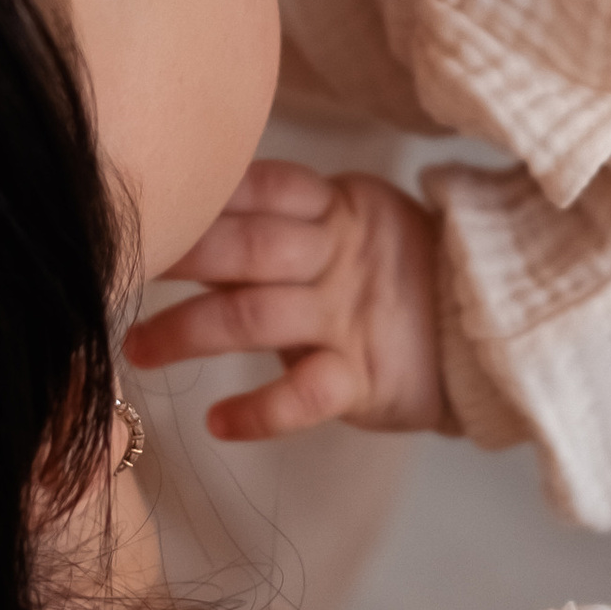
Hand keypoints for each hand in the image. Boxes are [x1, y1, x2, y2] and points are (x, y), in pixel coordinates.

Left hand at [123, 162, 453, 441]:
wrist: (492, 332)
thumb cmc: (397, 279)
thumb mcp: (349, 231)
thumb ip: (284, 224)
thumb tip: (193, 216)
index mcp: (338, 209)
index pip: (265, 187)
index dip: (206, 194)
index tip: (146, 202)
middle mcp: (340, 255)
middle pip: (248, 247)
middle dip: (181, 257)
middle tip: (117, 270)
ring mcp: (352, 315)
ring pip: (258, 316)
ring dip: (189, 332)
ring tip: (136, 350)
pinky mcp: (367, 375)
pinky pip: (307, 393)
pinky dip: (260, 410)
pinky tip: (217, 422)